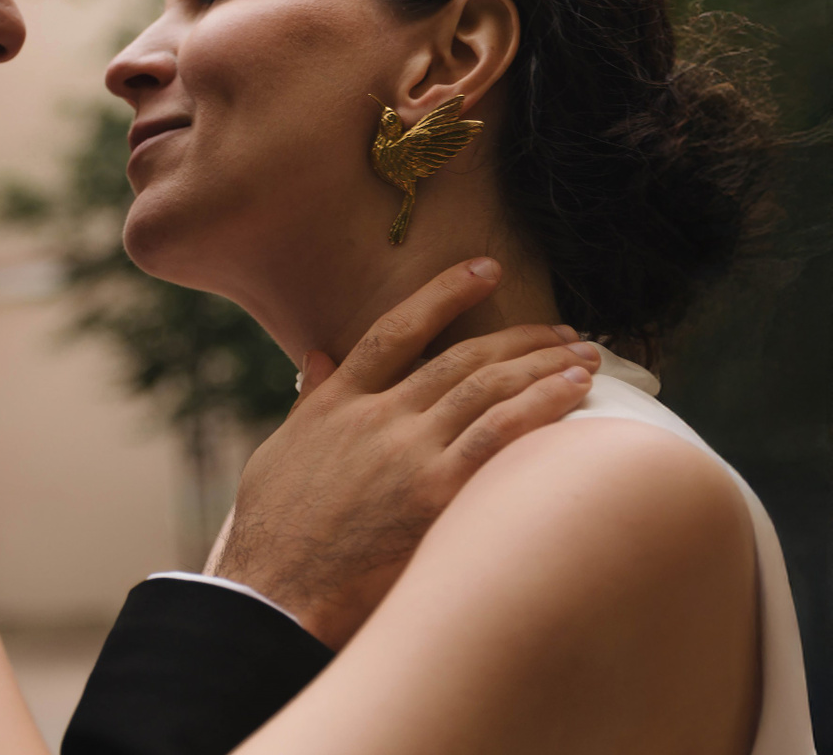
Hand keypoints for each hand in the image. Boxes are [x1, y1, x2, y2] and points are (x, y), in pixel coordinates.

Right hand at [211, 258, 599, 649]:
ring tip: (584, 356)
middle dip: (518, 338)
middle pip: (460, 358)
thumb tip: (319, 355)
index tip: (484, 269)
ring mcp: (407, 451)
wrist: (275, 587)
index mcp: (337, 401)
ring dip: (543, 367)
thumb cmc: (274, 528)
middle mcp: (377, 416)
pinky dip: (540, 406)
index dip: (442, 294)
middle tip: (563, 331)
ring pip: (488, 389)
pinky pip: (500, 436)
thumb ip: (310, 401)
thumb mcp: (280, 449)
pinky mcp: (434, 493)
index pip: (396, 330)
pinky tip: (574, 392)